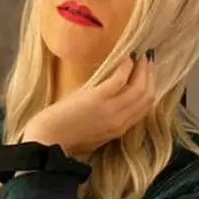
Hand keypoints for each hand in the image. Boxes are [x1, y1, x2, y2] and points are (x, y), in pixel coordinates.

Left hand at [23, 51, 155, 156]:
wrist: (47, 142)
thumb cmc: (64, 136)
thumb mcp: (92, 130)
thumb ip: (105, 117)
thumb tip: (109, 97)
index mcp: (119, 129)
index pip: (146, 107)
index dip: (150, 88)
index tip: (149, 73)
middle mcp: (121, 121)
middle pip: (147, 96)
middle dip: (150, 75)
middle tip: (148, 60)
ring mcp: (111, 110)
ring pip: (139, 88)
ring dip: (142, 69)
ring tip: (139, 55)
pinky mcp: (98, 99)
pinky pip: (120, 79)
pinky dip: (126, 67)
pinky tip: (125, 58)